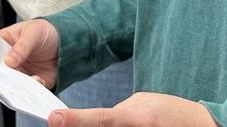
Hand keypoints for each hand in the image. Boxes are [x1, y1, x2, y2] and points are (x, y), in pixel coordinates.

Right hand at [0, 19, 59, 87]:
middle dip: (2, 77)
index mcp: (4, 44)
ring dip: (17, 85)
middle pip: (0, 72)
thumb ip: (21, 46)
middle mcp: (10, 61)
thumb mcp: (33, 33)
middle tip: (5, 79)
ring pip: (14, 83)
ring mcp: (21, 73)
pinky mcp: (34, 82)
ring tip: (22, 83)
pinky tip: (37, 81)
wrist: (68, 42)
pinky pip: (31, 89)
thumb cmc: (45, 31)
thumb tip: (8, 61)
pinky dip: (32, 89)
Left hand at [47, 93, 216, 126]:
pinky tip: (130, 124)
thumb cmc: (172, 114)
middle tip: (66, 122)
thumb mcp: (143, 104)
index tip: (54, 119)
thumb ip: (117, 112)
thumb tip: (96, 119)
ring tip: (131, 118)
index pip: (99, 120)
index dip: (74, 120)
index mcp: (135, 118)